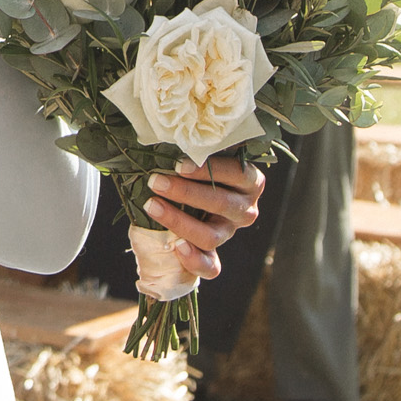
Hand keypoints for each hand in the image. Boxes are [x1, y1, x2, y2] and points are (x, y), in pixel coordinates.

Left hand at [142, 155, 264, 282]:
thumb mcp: (197, 159)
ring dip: (179, 220)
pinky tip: (176, 247)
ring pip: (211, 235)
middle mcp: (245, 209)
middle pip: (221, 204)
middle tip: (156, 181)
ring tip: (151, 205)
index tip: (179, 164)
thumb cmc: (190, 172)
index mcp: (249, 182)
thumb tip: (171, 134)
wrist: (178, 206)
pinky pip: (211, 267)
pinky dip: (194, 259)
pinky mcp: (214, 258)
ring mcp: (229, 234)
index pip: (237, 174)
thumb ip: (196, 150)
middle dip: (185, 192)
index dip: (208, 170)